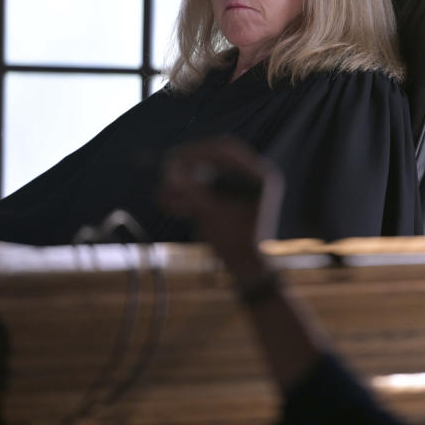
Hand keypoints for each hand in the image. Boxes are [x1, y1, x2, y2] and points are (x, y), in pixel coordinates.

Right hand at [160, 140, 283, 283]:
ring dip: (184, 186)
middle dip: (186, 170)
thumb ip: (190, 191)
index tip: (171, 159)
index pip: (223, 150)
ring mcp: (243, 190)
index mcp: (259, 175)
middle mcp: (253, 178)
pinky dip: (191, 197)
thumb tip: (170, 170)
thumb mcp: (210, 215)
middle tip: (164, 176)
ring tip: (165, 199)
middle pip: (213, 161)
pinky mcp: (232, 203)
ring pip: (207, 178)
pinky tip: (173, 206)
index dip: (195, 152)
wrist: (250, 274)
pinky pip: (208, 192)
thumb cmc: (237, 245)